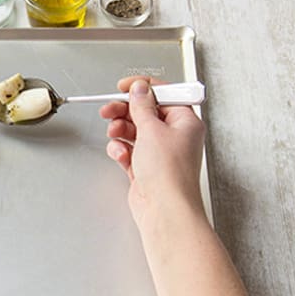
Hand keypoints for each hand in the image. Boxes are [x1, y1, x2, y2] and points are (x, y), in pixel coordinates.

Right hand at [99, 77, 205, 224]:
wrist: (164, 208)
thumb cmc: (169, 174)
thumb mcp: (151, 129)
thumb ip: (142, 106)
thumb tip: (139, 89)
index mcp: (185, 122)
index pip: (164, 95)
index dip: (143, 88)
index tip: (125, 86)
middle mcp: (174, 136)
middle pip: (145, 113)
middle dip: (124, 111)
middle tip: (109, 110)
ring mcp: (160, 153)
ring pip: (134, 132)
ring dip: (121, 131)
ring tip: (114, 134)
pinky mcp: (146, 168)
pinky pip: (129, 151)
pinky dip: (121, 151)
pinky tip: (121, 154)